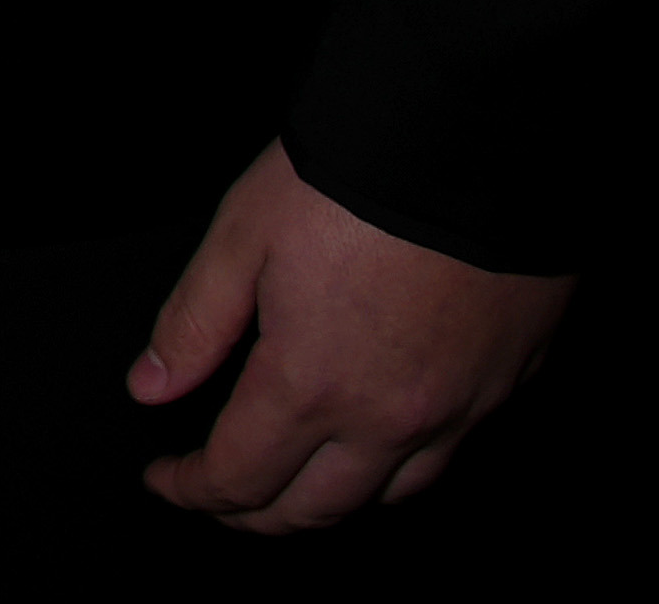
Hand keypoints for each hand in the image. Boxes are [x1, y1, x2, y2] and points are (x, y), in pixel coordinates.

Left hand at [129, 139, 568, 529]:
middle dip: (256, 514)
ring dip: (331, 502)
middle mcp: (390, 417)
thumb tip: (151, 388)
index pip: (239, 476)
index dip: (193, 490)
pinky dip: (400, 470)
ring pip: (389, 496)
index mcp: (312, 384)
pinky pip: (449, 458)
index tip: (165, 480)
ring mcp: (459, 410)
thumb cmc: (350, 183)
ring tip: (292, 482)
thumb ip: (192, 325)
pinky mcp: (508, 386)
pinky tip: (377, 442)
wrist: (471, 144)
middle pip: (315, 509)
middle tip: (220, 497)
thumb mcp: (239, 238)